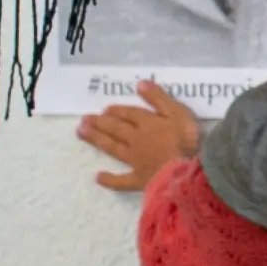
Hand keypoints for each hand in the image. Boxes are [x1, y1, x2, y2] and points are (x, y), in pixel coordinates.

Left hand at [78, 80, 201, 192]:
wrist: (183, 172)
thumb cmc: (185, 140)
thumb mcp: (178, 112)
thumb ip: (159, 99)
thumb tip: (140, 84)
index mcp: (147, 123)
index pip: (129, 114)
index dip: (117, 111)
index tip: (104, 109)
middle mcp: (135, 140)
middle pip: (115, 129)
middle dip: (100, 123)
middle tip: (83, 120)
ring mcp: (135, 160)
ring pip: (112, 148)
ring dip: (97, 140)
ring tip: (81, 133)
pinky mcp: (138, 179)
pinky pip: (121, 181)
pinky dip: (109, 179)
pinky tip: (98, 177)